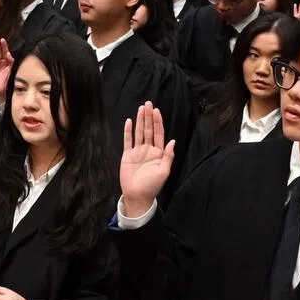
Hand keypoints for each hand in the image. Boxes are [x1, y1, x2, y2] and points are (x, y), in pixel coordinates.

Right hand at [119, 102, 175, 217]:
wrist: (137, 195)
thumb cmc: (152, 185)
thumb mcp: (164, 171)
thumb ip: (168, 156)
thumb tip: (172, 141)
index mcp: (158, 153)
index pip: (158, 134)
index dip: (157, 122)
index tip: (157, 111)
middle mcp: (148, 149)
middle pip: (148, 130)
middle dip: (148, 117)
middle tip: (148, 103)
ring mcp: (137, 151)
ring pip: (139, 132)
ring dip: (140, 120)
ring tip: (141, 108)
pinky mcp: (127, 155)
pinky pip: (127, 141)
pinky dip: (128, 131)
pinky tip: (129, 121)